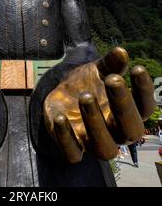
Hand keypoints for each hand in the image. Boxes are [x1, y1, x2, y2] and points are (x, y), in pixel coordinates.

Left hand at [43, 47, 154, 162]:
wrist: (60, 98)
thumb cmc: (87, 85)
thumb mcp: (97, 71)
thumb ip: (109, 64)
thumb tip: (121, 52)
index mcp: (128, 112)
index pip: (145, 107)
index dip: (144, 90)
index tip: (137, 68)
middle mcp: (116, 132)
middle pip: (131, 130)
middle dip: (123, 106)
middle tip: (113, 80)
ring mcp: (94, 142)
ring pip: (105, 148)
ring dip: (96, 123)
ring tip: (85, 96)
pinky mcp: (73, 148)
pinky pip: (73, 153)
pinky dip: (66, 137)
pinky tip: (60, 117)